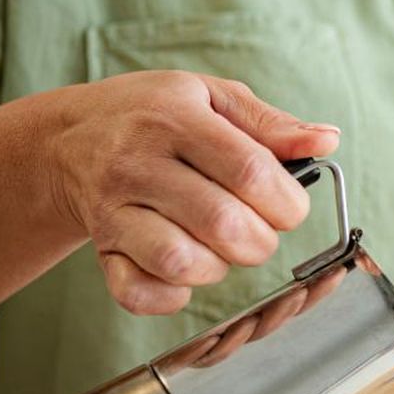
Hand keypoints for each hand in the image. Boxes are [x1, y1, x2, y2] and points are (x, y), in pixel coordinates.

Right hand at [43, 71, 338, 314]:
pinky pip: (137, 291)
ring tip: (219, 247)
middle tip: (258, 231)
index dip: (286, 201)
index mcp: (175, 119)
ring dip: (218, 267)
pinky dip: (171, 295)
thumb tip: (326, 141)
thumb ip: (270, 124)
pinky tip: (185, 273)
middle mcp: (137, 163)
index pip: (248, 169)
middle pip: (222, 222)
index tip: (290, 207)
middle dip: (260, 240)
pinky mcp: (100, 247)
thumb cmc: (153, 115)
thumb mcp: (210, 97)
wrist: (67, 138)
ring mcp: (113, 209)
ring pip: (180, 261)